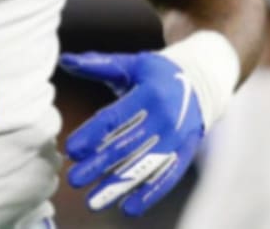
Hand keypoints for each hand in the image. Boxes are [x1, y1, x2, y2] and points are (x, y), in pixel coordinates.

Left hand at [60, 50, 204, 217]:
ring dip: (118, 185)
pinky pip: (167, 177)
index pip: (116, 117)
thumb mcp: (132, 65)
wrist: (203, 81)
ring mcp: (177, 137)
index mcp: (150, 93)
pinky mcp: (185, 152)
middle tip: (73, 179)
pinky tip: (128, 208)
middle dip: (98, 165)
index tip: (71, 149)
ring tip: (92, 202)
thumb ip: (99, 65)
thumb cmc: (157, 74)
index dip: (93, 134)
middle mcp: (166, 116)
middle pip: (127, 145)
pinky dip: (149, 194)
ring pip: (144, 166)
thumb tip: (66, 60)